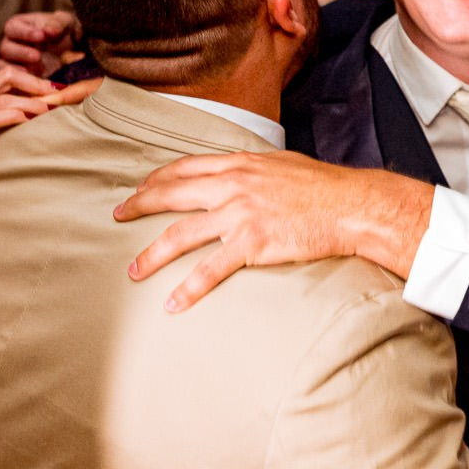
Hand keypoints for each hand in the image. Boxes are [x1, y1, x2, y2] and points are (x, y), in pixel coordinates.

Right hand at [0, 10, 81, 77]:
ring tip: (35, 71)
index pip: (13, 27)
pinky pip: (9, 82)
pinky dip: (19, 82)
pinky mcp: (17, 78)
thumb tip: (49, 30)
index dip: (25, 32)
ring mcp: (11, 62)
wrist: (71, 50)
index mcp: (17, 26)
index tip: (41, 35)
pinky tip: (33, 84)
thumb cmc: (63, 31)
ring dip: (18, 69)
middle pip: (6, 48)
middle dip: (22, 53)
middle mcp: (10, 44)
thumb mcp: (65, 22)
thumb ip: (57, 23)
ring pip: (3, 66)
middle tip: (37, 56)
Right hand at [0, 69, 94, 202]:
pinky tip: (30, 121)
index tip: (57, 89)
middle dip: (38, 82)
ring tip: (53, 109)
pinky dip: (15, 116)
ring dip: (33, 101)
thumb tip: (27, 120)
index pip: (7, 77)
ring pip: (5, 97)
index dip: (34, 79)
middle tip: (61, 93)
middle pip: (8, 76)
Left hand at [114, 151, 427, 311]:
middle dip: (139, 205)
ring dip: (152, 254)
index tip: (141, 187)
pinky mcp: (252, 244)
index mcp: (239, 164)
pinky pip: (211, 270)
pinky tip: (174, 303)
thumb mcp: (282, 165)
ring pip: (181, 234)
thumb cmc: (324, 186)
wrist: (351, 205)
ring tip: (134, 270)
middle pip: (171, 194)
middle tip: (118, 216)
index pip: (185, 167)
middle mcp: (232, 186)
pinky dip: (189, 289)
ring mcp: (240, 215)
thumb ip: (254, 170)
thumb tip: (242, 175)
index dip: (157, 178)